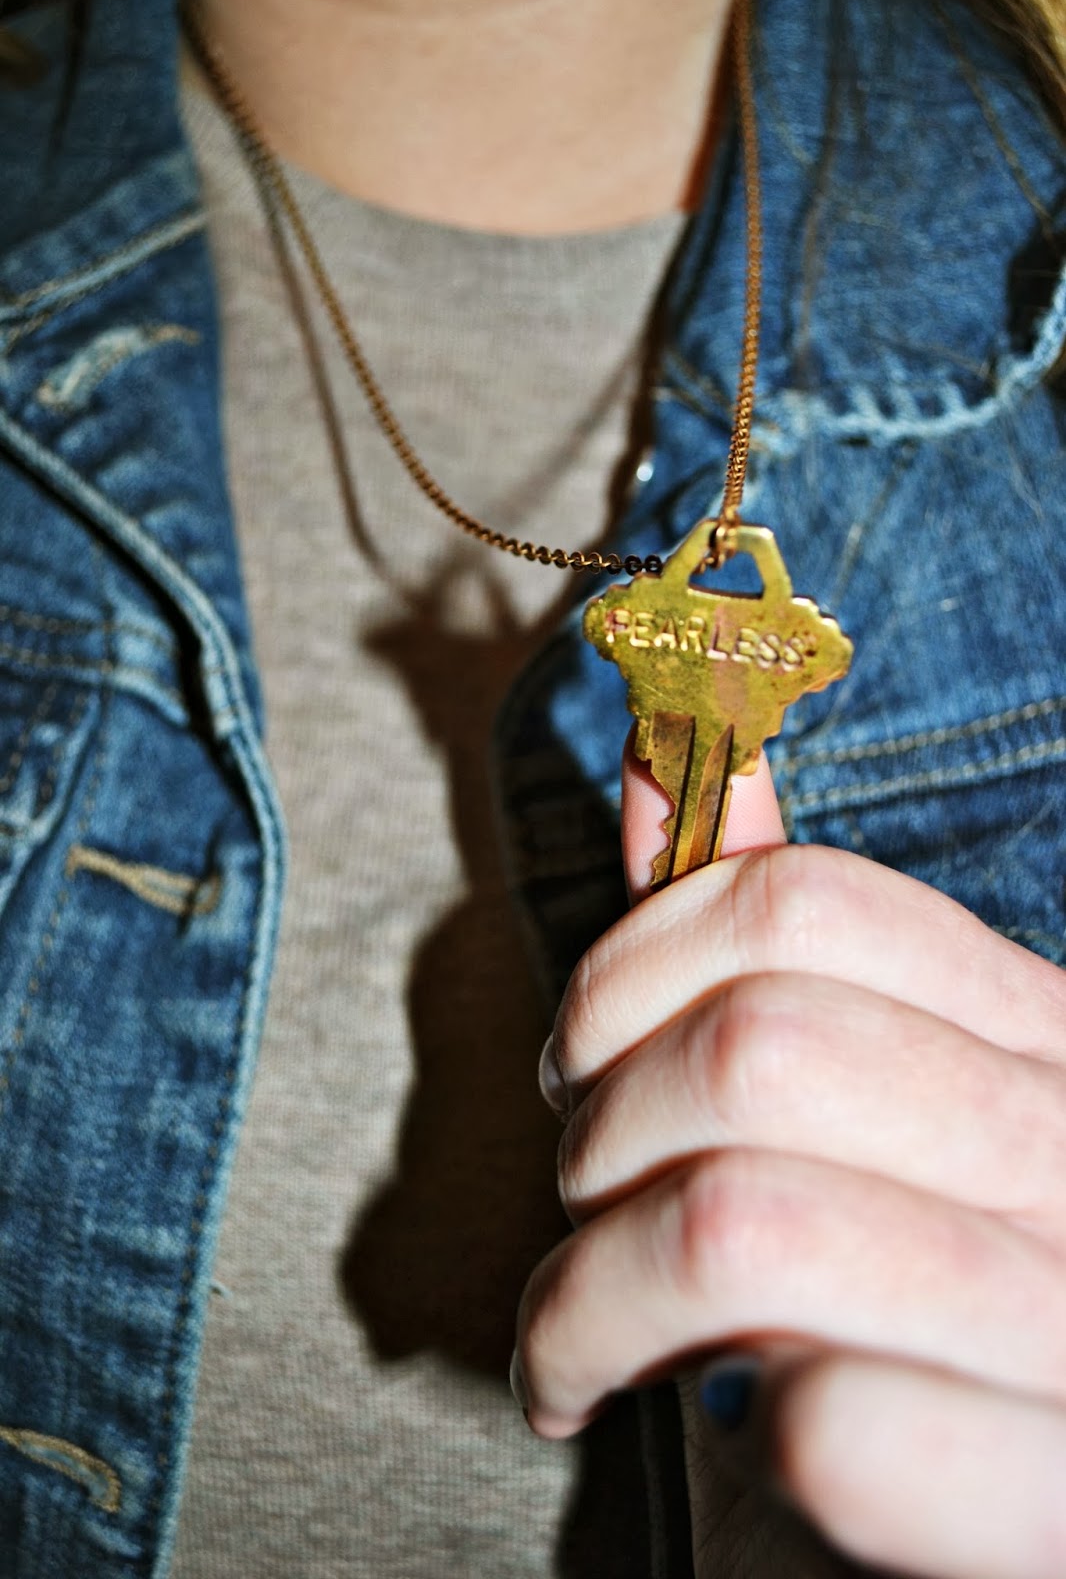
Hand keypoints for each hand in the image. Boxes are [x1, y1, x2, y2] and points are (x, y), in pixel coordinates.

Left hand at [513, 749, 1065, 1578]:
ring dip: (597, 1296)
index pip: (801, 907)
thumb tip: (661, 762)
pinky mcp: (1060, 1488)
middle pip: (752, 1052)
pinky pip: (834, 1425)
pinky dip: (725, 1429)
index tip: (580, 1061)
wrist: (1058, 1475)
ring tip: (584, 1344)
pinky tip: (717, 1434)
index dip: (631, 968)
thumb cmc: (938, 1286)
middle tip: (589, 1211)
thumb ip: (777, 943)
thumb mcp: (892, 1094)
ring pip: (742, 1226)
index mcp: (1043, 1037)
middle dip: (600, 1137)